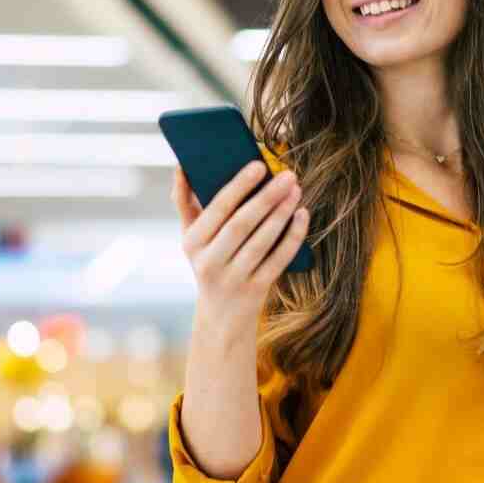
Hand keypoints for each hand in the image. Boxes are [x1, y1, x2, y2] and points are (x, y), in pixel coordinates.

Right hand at [171, 161, 310, 316]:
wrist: (221, 317)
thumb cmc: (209, 262)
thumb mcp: (191, 238)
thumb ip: (184, 202)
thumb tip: (181, 166)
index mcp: (193, 242)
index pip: (217, 210)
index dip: (238, 186)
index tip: (259, 165)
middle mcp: (210, 262)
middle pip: (241, 224)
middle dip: (266, 197)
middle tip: (288, 175)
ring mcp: (234, 278)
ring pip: (262, 242)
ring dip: (281, 214)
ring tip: (296, 190)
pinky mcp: (256, 290)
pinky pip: (278, 260)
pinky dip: (292, 237)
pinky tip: (302, 215)